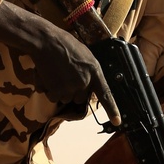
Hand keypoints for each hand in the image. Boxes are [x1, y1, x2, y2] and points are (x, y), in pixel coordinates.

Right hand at [0, 1, 120, 121]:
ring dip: (58, 90)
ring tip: (55, 72)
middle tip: (64, 75)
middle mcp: (84, 82)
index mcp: (94, 71)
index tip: (117, 122)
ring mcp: (71, 87)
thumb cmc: (64, 44)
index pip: (105, 94)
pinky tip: (47, 75)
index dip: (112, 109)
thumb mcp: (84, 55)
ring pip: (64, 98)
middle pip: (79, 98)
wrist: (46, 41)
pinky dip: (47, 89)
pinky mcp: (56, 91)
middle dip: (72, 91)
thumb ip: (89, 70)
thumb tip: (87, 85)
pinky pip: (52, 97)